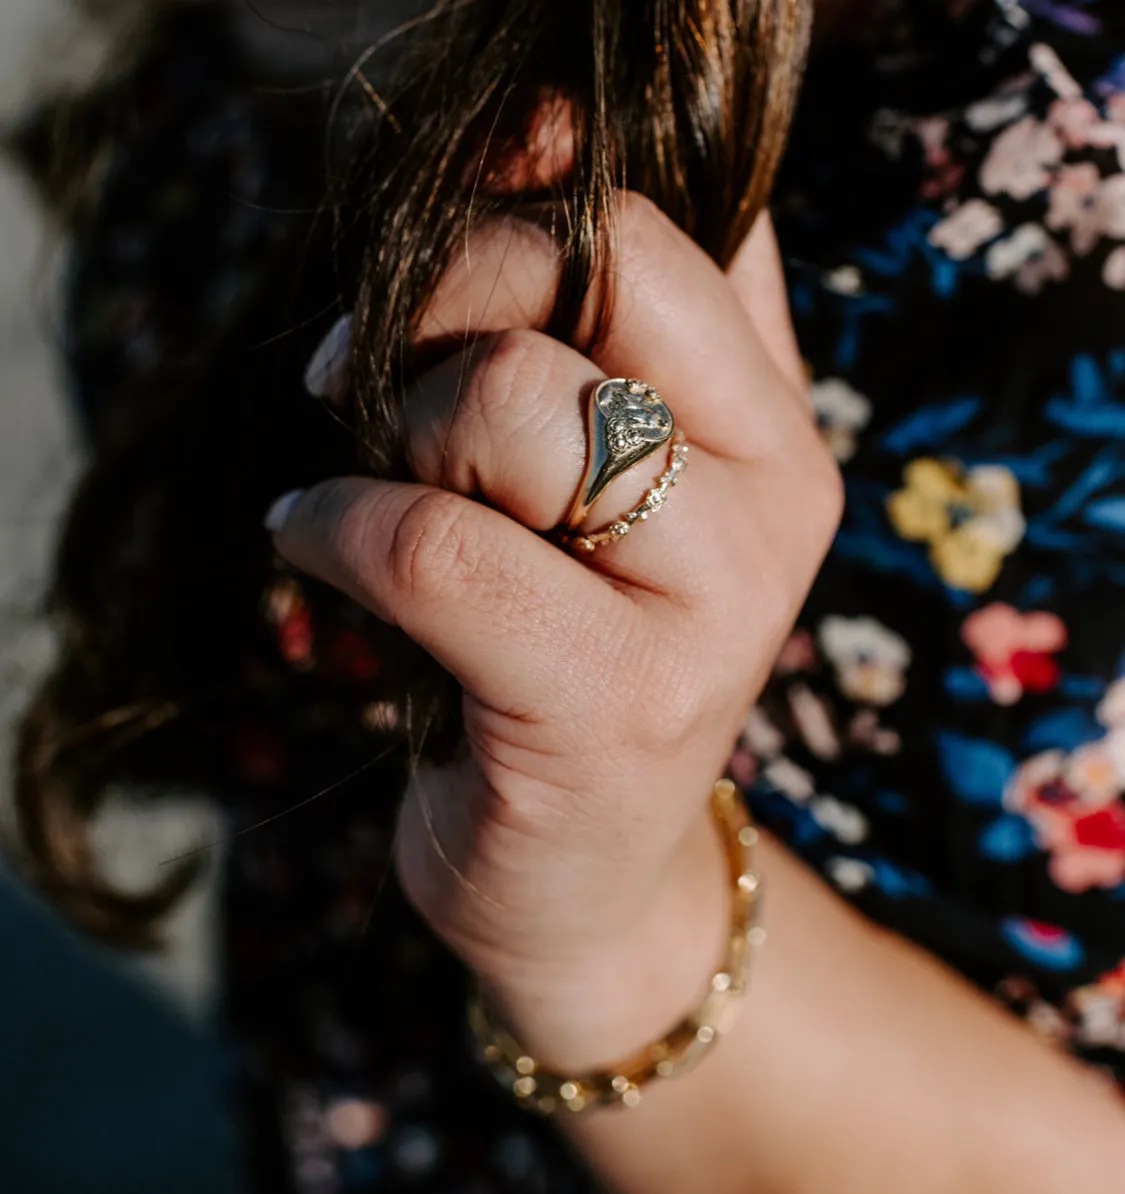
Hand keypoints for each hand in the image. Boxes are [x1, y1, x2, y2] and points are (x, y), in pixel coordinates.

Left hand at [268, 195, 840, 1067]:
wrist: (593, 873)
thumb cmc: (575, 655)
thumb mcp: (607, 484)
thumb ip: (604, 322)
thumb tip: (540, 125)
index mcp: (778, 425)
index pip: (647, 227)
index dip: (500, 220)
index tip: (418, 286)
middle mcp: (777, 499)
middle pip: (582, 277)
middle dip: (430, 306)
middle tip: (361, 384)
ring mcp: (713, 606)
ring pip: (506, 404)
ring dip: (384, 431)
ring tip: (357, 485)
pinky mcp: (614, 703)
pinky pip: (431, 544)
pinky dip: (334, 528)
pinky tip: (310, 546)